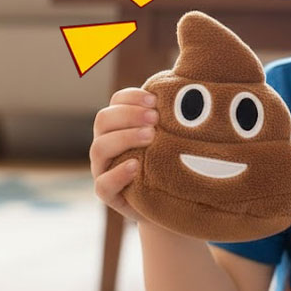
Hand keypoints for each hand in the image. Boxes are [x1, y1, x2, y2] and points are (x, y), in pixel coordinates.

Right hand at [90, 87, 159, 222]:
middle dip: (129, 115)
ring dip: (125, 138)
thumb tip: (190, 88)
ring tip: (150, 136)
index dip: (132, 97)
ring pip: (100, 147)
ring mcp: (103, 168)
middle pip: (103, 120)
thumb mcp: (172, 136)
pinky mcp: (108, 194)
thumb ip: (172, 116)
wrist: (171, 203)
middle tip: (155, 118)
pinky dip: (118, 173)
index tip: (155, 100)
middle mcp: (106, 143)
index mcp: (119, 124)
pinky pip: (103, 184)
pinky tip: (136, 166)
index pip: (116, 101)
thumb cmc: (171, 161)